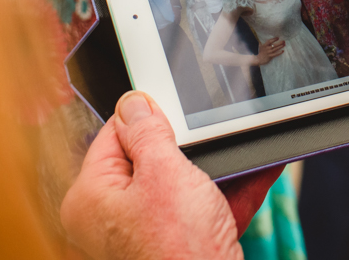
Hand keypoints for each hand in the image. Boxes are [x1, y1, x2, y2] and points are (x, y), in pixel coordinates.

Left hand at [61, 91, 280, 259]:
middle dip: (190, 145)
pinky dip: (229, 191)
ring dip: (217, 167)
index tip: (173, 106)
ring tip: (241, 147)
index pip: (113, 134)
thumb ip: (148, 130)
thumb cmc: (177, 250)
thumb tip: (134, 103)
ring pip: (182, 183)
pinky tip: (258, 169)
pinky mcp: (178, 245)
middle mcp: (111, 217)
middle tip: (210, 131)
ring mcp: (145, 233)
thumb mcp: (164, 171)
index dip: (147, 116)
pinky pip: (202, 207)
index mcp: (91, 197)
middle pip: (151, 157)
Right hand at [257, 37, 285, 63]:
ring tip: (284, 44)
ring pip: (276, 49)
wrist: (258, 59)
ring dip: (280, 46)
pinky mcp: (270, 56)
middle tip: (284, 41)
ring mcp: (269, 52)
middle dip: (279, 43)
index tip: (278, 38)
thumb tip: (260, 40)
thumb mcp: (259, 47)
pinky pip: (276, 54)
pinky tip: (282, 51)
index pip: (270, 41)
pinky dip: (279, 52)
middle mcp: (267, 48)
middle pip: (274, 45)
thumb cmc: (259, 53)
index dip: (274, 39)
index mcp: (264, 45)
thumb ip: (260, 43)